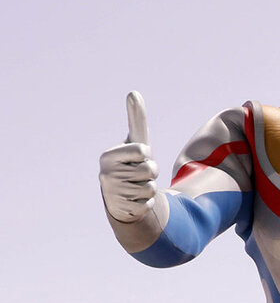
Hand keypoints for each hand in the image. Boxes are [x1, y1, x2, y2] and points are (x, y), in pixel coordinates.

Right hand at [100, 92, 158, 222]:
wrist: (123, 197)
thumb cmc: (132, 164)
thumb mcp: (136, 142)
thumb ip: (136, 120)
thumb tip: (134, 92)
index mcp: (108, 156)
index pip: (142, 150)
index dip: (146, 154)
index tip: (137, 157)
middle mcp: (106, 174)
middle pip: (149, 169)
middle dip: (151, 172)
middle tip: (139, 174)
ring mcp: (112, 193)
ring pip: (150, 188)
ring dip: (149, 188)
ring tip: (136, 187)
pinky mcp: (121, 210)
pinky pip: (148, 203)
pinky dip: (146, 202)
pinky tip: (135, 201)